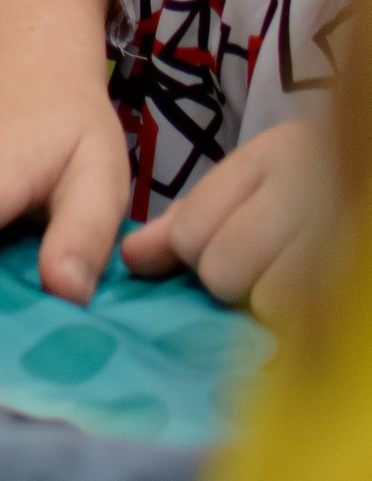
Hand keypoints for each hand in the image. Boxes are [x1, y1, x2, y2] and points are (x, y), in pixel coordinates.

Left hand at [121, 116, 334, 326]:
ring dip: (272, 303)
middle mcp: (311, 189)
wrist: (369, 167)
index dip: (194, 254)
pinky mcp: (353, 281)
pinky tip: (313, 304)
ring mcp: (340, 234)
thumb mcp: (255, 182)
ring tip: (293, 282)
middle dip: (231, 280)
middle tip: (263, 268)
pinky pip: (309, 323)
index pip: (190, 231)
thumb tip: (132, 258)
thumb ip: (192, 217)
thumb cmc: (316, 187)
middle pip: (223, 270)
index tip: (217, 248)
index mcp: (276, 156)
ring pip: (270, 301)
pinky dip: (304, 324)